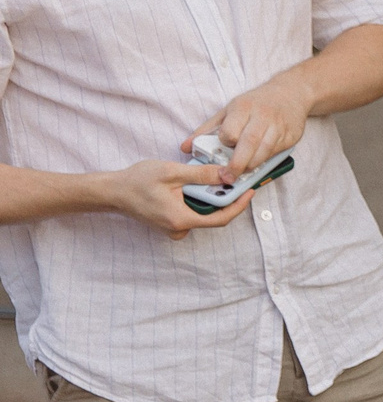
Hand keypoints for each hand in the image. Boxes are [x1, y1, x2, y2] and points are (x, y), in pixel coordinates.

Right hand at [102, 159, 250, 238]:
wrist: (112, 191)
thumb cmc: (136, 181)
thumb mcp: (171, 172)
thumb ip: (201, 175)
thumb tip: (228, 175)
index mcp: (181, 219)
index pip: (221, 218)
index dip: (239, 205)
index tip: (250, 192)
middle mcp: (179, 228)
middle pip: (214, 216)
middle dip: (226, 198)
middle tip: (235, 179)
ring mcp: (174, 227)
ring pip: (203, 213)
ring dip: (211, 197)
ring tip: (213, 178)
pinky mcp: (171, 223)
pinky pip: (193, 213)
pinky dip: (199, 200)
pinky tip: (196, 185)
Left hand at [191, 72, 313, 175]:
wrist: (290, 93)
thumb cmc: (255, 103)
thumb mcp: (228, 110)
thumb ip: (207, 130)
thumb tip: (185, 147)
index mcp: (243, 107)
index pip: (230, 131)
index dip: (225, 144)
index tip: (221, 150)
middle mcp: (262, 116)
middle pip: (248, 144)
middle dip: (237, 164)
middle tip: (228, 177)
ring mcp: (278, 126)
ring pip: (264, 151)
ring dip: (251, 165)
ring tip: (242, 172)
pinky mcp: (291, 135)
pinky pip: (276, 152)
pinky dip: (265, 160)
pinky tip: (257, 162)